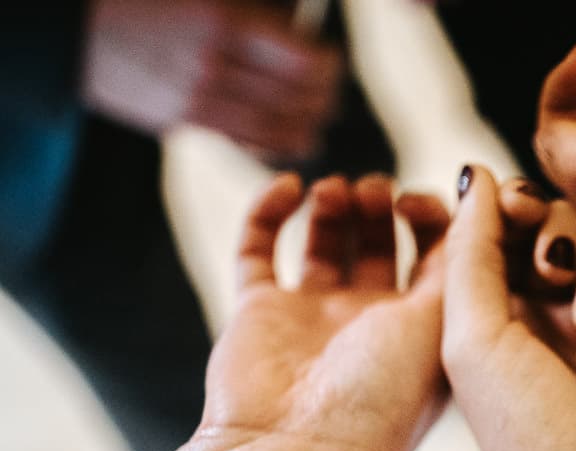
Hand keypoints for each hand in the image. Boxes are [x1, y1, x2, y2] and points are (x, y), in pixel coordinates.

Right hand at [82, 0, 342, 160]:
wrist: (73, 27)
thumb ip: (255, 12)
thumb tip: (297, 27)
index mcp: (222, 22)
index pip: (301, 60)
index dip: (327, 66)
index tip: (332, 61)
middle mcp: (213, 65)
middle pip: (293, 97)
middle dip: (322, 97)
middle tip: (331, 92)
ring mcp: (196, 98)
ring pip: (273, 126)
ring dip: (306, 125)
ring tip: (320, 119)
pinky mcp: (182, 119)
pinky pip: (243, 139)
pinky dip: (275, 142)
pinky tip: (294, 138)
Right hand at [200, 173, 448, 450]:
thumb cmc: (386, 397)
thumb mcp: (443, 321)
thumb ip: (463, 254)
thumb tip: (480, 185)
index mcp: (425, 329)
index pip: (435, 252)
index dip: (432, 215)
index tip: (417, 201)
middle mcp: (372, 321)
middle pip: (382, 240)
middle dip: (382, 205)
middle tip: (378, 192)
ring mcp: (314, 316)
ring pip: (327, 239)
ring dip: (335, 204)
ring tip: (338, 192)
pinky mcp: (259, 313)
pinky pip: (260, 250)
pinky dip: (270, 212)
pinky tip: (288, 188)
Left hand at [441, 166, 575, 450]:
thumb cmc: (530, 437)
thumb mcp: (474, 342)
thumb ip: (471, 253)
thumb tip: (475, 173)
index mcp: (486, 323)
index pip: (497, 233)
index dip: (506, 208)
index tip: (515, 206)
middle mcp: (540, 322)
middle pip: (553, 227)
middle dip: (554, 229)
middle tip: (552, 259)